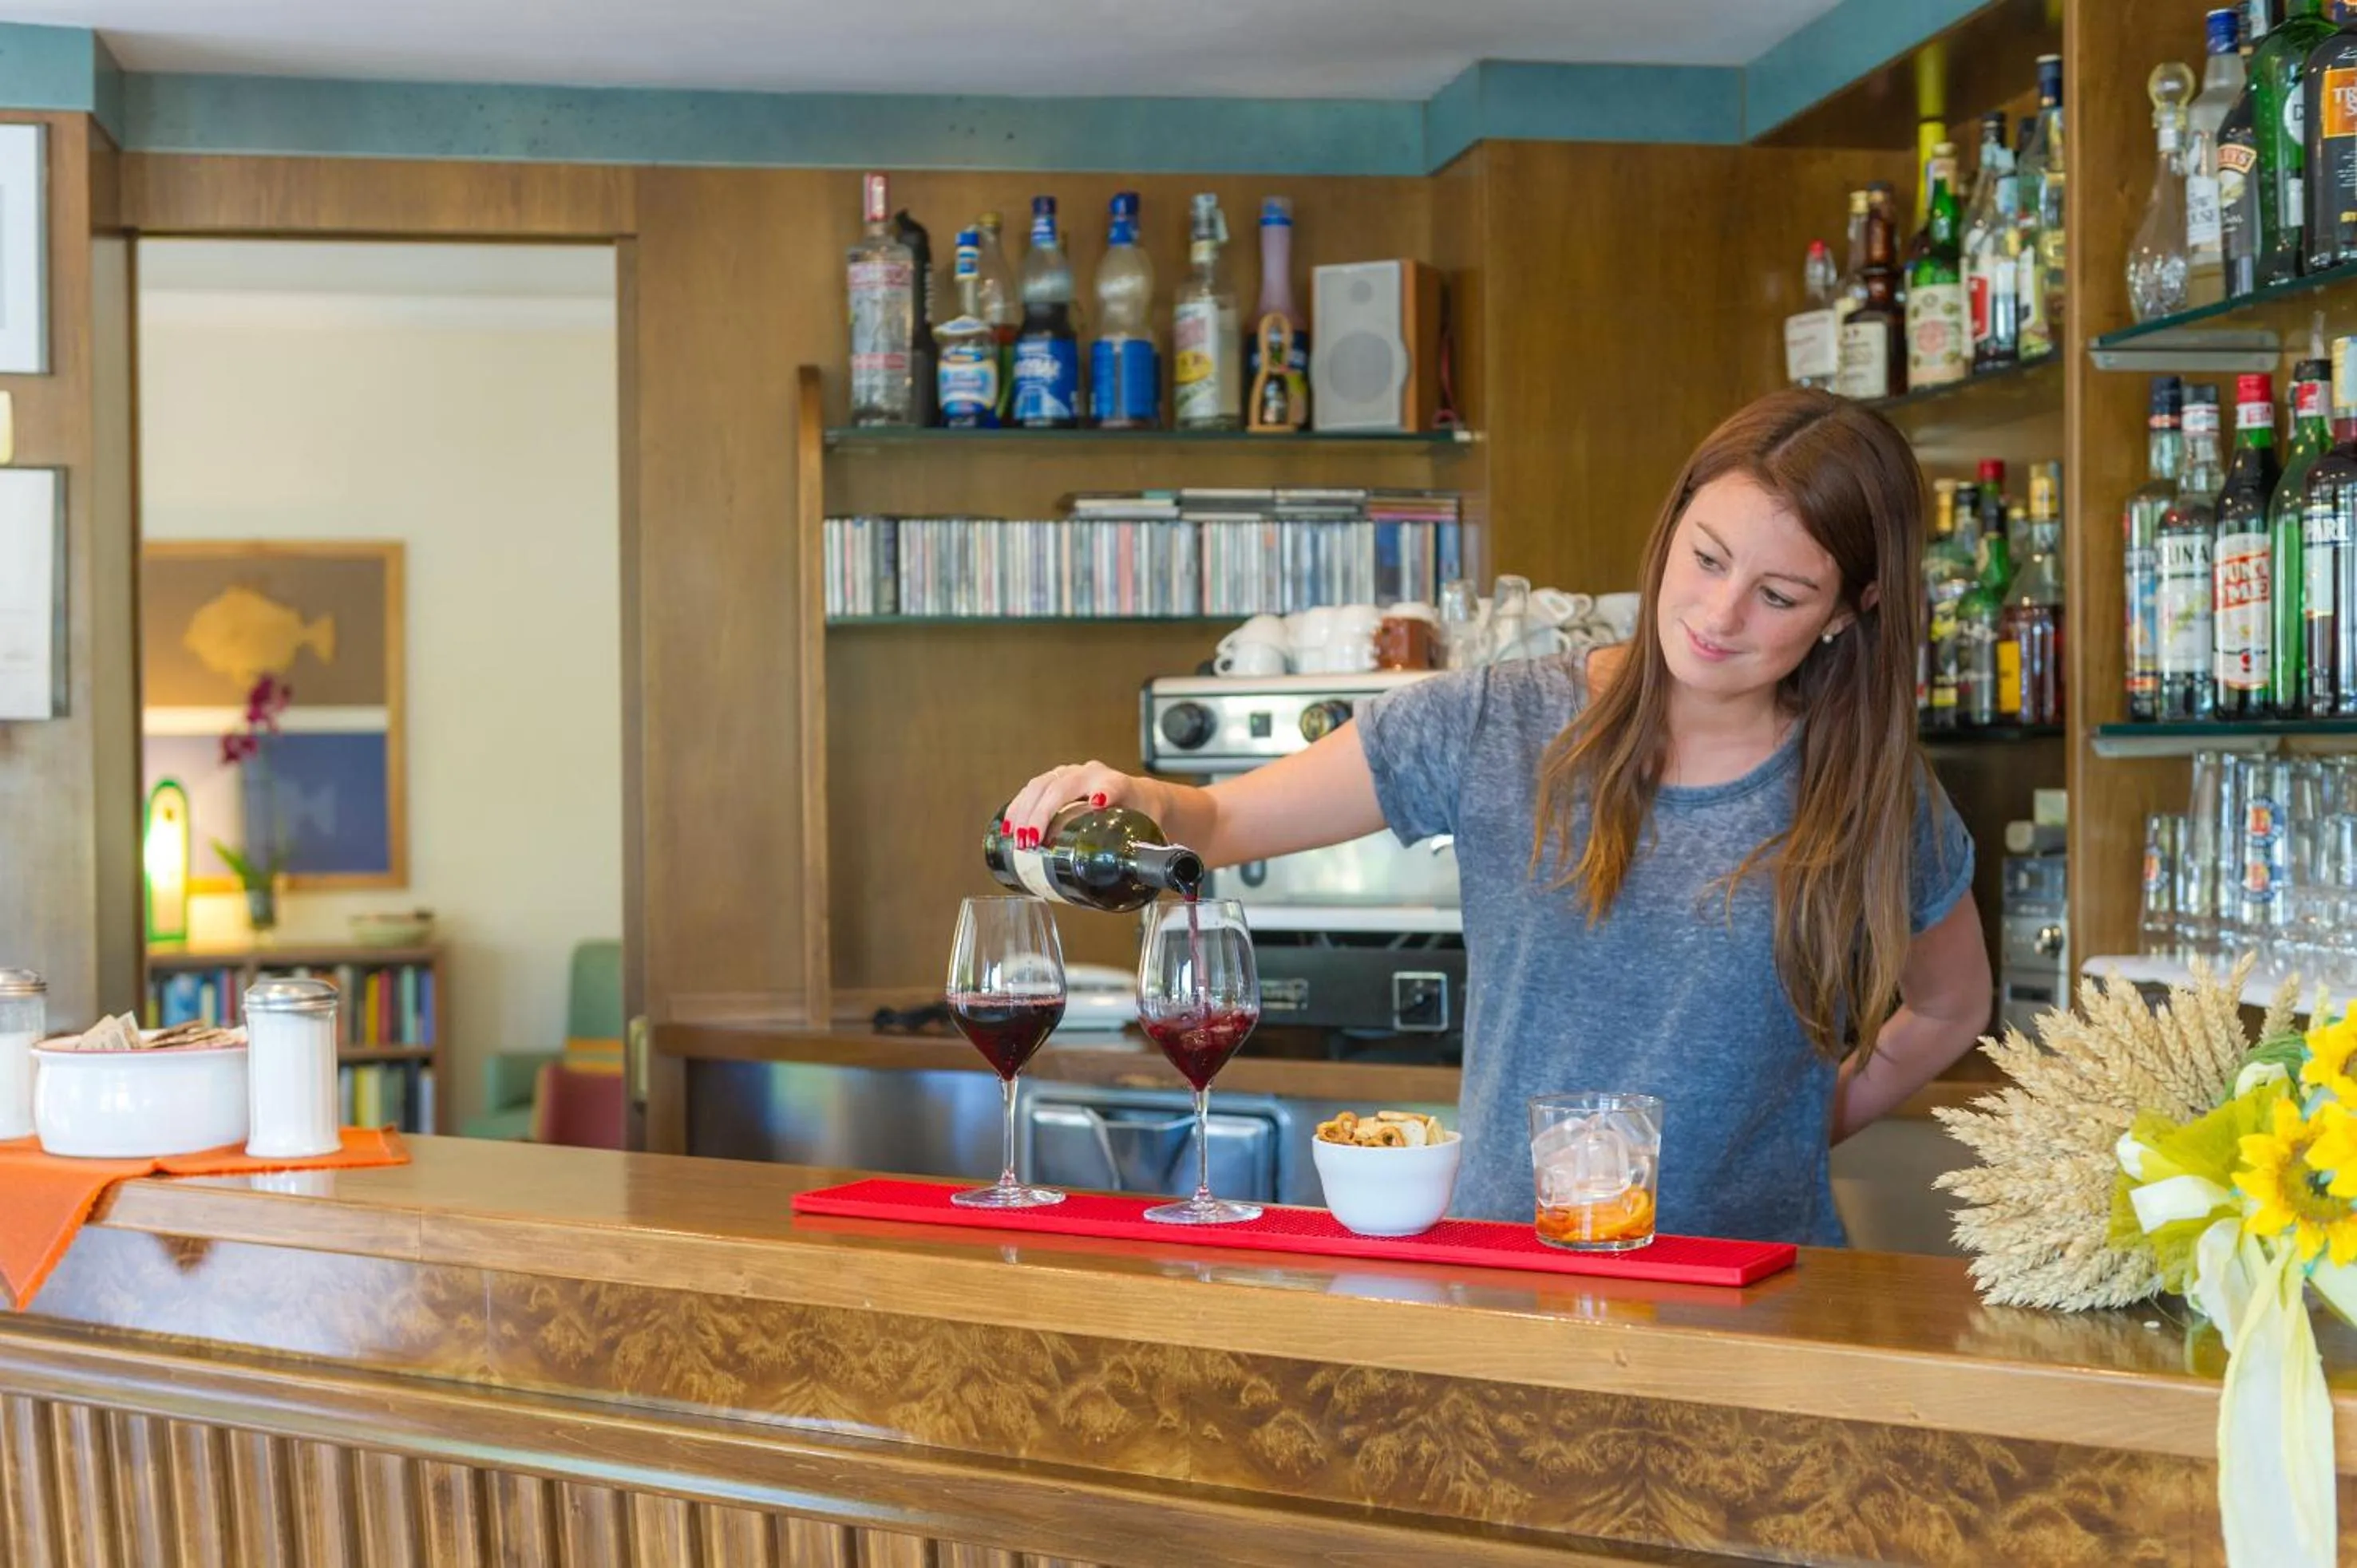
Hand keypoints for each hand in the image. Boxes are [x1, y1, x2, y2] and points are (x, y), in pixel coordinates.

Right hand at [1003, 762, 1167, 848]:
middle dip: (1044, 813)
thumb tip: (1141, 883)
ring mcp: (1071, 774)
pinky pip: (1032, 790)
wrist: (1139, 798)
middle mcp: (1092, 774)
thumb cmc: (1143, 815)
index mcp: (1119, 785)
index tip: (1098, 802)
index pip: (1112, 785)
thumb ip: (1145, 856)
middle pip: (1063, 787)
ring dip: (1025, 812)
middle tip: (1032, 842)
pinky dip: (1018, 808)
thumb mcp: (1148, 833)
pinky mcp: (1055, 780)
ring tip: (1017, 840)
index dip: (1104, 791)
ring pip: (1041, 785)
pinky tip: (1008, 827)